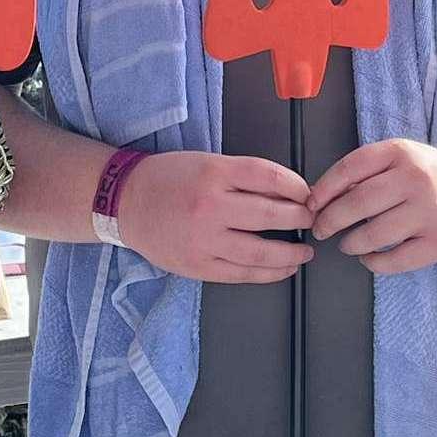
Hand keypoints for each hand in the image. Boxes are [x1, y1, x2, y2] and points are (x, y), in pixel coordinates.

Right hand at [113, 150, 315, 283]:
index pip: (270, 178)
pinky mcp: (198, 266)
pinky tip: (283, 269)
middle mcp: (210, 206)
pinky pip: (242, 274)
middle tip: (311, 220)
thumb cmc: (169, 178)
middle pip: (271, 215)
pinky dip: (269, 273)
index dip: (297, 187)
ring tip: (305, 251)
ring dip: (291, 253)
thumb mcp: (207, 162)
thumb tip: (288, 193)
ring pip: (261, 251)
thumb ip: (244, 176)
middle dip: (300, 219)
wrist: (125, 202)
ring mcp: (204, 240)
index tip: (307, 194)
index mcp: (215, 173)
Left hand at [307, 139, 436, 275]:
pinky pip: (395, 260)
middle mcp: (416, 179)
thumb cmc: (432, 176)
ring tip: (347, 244)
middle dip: (330, 220)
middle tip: (320, 229)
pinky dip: (373, 262)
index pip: (350, 168)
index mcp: (401, 153)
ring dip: (350, 243)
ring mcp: (430, 213)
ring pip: (373, 234)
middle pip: (357, 203)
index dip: (323, 189)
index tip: (311, 204)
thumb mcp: (402, 158)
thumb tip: (322, 195)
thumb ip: (367, 170)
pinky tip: (369, 258)